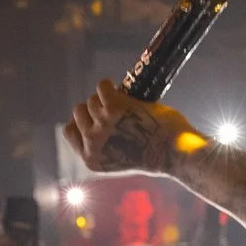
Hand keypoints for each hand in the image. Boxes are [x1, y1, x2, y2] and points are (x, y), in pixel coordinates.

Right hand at [64, 82, 196, 176]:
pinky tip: (122, 89)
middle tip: (113, 109)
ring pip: (92, 99)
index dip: (81, 121)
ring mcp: (102, 125)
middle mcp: (93, 144)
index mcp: (92, 160)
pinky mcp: (114, 108)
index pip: (69, 132)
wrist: (176, 153)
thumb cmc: (156, 155)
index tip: (95, 118)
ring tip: (124, 102)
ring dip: (106, 97)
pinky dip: (109, 85)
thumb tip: (96, 121)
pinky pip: (102, 86)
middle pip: (78, 112)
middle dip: (94, 107)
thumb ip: (106, 146)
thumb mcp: (123, 158)